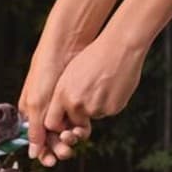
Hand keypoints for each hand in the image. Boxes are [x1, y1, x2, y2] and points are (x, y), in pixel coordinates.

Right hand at [19, 41, 77, 161]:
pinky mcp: (73, 100)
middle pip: (51, 137)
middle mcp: (43, 110)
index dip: (42, 151)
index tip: (50, 161)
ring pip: (64, 130)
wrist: (66, 47)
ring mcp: (59, 105)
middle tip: (66, 152)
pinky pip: (76, 119)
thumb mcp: (38, 103)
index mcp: (29, 110)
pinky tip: (83, 129)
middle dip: (58, 146)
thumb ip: (36, 129)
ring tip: (74, 137)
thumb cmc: (45, 72)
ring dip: (69, 137)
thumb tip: (33, 154)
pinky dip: (79, 126)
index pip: (34, 138)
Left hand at [37, 29, 146, 165]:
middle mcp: (76, 103)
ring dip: (96, 106)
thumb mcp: (71, 73)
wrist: (119, 47)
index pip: (52, 123)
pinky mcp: (112, 109)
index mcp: (62, 93)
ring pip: (93, 116)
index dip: (58, 124)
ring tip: (102, 84)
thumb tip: (63, 112)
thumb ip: (64, 95)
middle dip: (81, 116)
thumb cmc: (94, 56)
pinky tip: (112, 85)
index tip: (64, 119)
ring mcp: (94, 107)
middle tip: (90, 94)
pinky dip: (109, 103)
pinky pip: (107, 111)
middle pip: (75, 122)